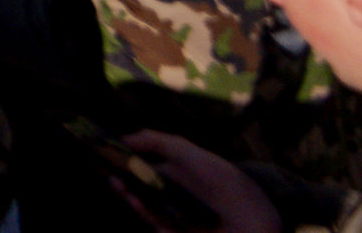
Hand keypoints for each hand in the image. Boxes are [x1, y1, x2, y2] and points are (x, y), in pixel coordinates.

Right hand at [117, 132, 279, 232]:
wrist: (253, 214)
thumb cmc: (220, 179)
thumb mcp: (188, 152)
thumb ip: (156, 141)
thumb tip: (123, 138)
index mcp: (176, 176)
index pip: (143, 168)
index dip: (125, 161)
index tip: (108, 154)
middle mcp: (173, 196)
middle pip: (140, 188)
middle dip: (123, 180)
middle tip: (109, 173)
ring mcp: (176, 217)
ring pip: (145, 207)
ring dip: (129, 196)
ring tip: (118, 185)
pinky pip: (158, 225)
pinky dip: (144, 214)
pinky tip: (136, 202)